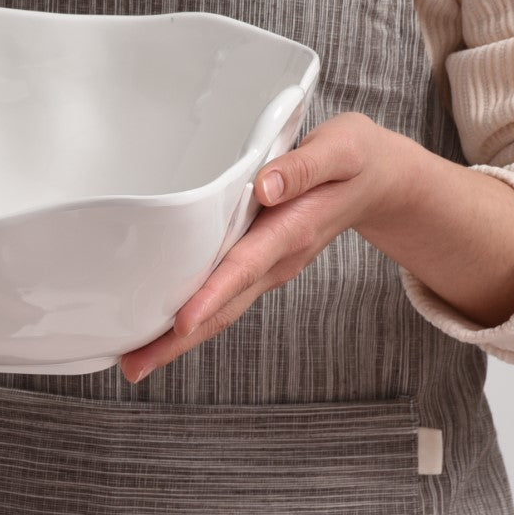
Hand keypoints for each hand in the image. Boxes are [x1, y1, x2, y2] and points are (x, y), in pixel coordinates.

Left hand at [118, 112, 414, 382]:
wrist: (380, 181)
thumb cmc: (356, 160)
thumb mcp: (342, 148)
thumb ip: (304, 166)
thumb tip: (266, 185)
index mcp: (293, 230)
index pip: (245, 267)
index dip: (212, 295)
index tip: (182, 322)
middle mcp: (278, 259)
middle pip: (224, 307)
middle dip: (178, 340)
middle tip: (133, 366)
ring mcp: (269, 268)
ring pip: (220, 310)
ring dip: (177, 339)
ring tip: (134, 360)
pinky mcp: (260, 265)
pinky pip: (223, 299)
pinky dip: (190, 319)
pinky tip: (160, 329)